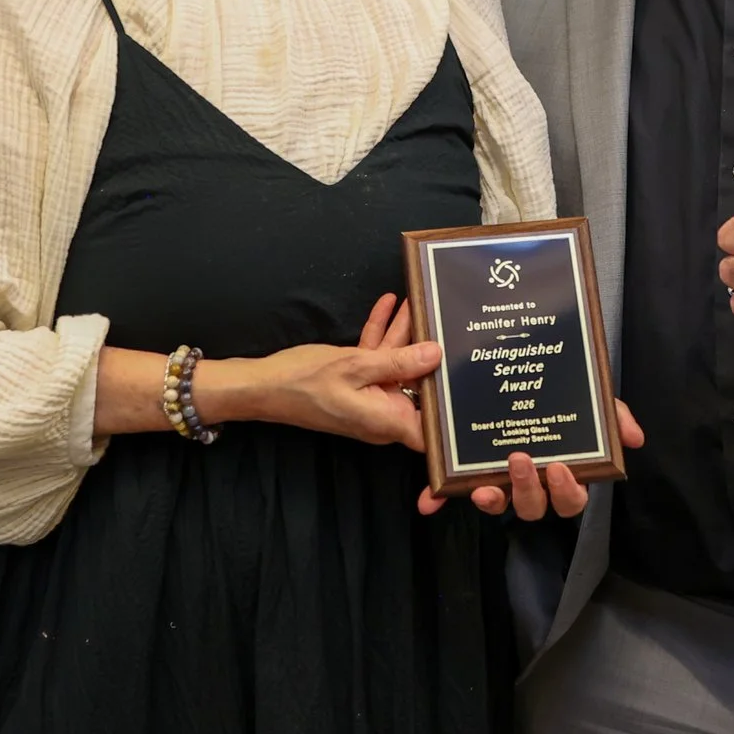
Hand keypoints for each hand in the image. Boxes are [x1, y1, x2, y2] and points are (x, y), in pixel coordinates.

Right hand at [196, 294, 437, 448]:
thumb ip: (398, 360)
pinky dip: (381, 336)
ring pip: (397, 365)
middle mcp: (383, 414)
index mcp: (387, 420)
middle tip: (449, 323)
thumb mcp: (355, 365)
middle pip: (418, 386)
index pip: (432, 432)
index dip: (452, 420)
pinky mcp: (355, 383)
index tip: (471, 391)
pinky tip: (389, 305)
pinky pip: (376, 360)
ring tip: (419, 302)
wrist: (262, 385)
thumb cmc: (304, 382)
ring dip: (404, 335)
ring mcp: (369, 398)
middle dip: (433, 356)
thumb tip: (436, 355)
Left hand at [416, 400, 644, 519]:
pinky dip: (441, 497)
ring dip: (491, 500)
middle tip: (520, 462)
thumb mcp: (589, 398)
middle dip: (528, 491)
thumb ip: (612, 415)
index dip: (567, 492)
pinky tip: (429, 500)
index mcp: (562, 471)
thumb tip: (634, 438)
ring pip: (499, 503)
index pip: (571, 497)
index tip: (559, 470)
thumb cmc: (560, 395)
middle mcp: (531, 481)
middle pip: (535, 507)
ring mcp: (499, 477)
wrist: (514, 366)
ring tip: (483, 486)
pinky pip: (454, 491)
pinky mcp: (468, 468)